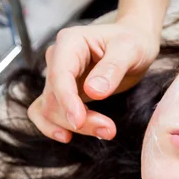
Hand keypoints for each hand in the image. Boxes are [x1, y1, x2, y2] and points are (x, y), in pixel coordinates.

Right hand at [28, 20, 159, 142]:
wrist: (134, 42)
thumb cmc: (132, 41)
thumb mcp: (130, 49)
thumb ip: (112, 67)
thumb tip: (93, 91)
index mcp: (70, 42)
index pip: (59, 75)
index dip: (67, 100)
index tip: (79, 121)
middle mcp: (57, 58)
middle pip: (54, 97)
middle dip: (77, 118)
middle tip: (108, 130)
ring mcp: (58, 77)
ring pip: (49, 108)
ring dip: (70, 126)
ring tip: (104, 131)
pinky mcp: (62, 92)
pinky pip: (44, 112)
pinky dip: (53, 126)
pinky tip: (68, 136)